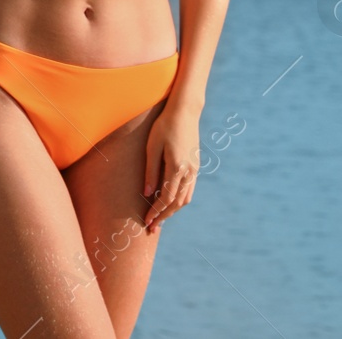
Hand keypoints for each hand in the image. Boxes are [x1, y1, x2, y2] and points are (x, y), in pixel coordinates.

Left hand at [142, 103, 200, 232]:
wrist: (185, 111)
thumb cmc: (164, 126)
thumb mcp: (152, 147)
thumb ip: (151, 171)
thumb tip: (146, 193)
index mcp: (177, 167)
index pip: (166, 198)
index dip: (156, 212)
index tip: (146, 221)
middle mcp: (189, 171)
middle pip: (177, 202)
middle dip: (164, 216)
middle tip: (152, 228)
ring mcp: (194, 169)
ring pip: (185, 198)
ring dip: (173, 210)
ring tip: (160, 219)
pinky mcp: (195, 166)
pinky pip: (189, 189)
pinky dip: (180, 200)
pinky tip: (170, 203)